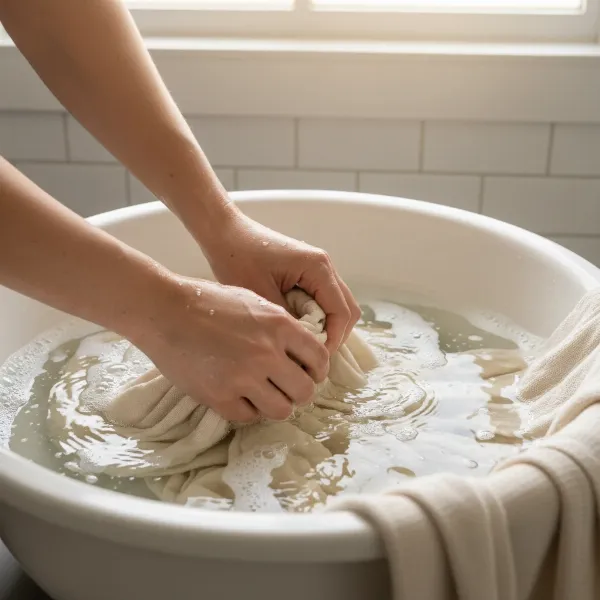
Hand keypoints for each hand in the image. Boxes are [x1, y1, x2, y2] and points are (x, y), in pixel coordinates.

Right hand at [133, 276, 329, 422]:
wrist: (164, 310)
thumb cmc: (207, 301)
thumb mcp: (254, 302)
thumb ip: (279, 326)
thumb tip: (300, 350)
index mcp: (279, 325)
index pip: (320, 358)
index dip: (317, 370)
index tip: (309, 373)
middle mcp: (267, 352)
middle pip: (305, 391)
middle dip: (299, 392)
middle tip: (287, 388)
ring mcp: (243, 377)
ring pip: (281, 410)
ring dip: (275, 405)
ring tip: (264, 396)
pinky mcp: (219, 396)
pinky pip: (248, 417)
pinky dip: (247, 410)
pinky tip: (239, 397)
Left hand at [201, 209, 360, 353]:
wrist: (224, 233)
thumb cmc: (237, 258)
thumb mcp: (261, 296)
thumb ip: (288, 321)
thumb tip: (303, 347)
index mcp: (318, 268)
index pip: (342, 312)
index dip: (333, 340)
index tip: (314, 360)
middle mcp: (324, 266)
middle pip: (346, 309)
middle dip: (334, 335)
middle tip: (310, 356)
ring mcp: (317, 268)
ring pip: (336, 305)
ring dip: (325, 327)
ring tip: (302, 345)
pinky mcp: (306, 272)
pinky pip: (322, 299)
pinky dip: (316, 317)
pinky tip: (295, 328)